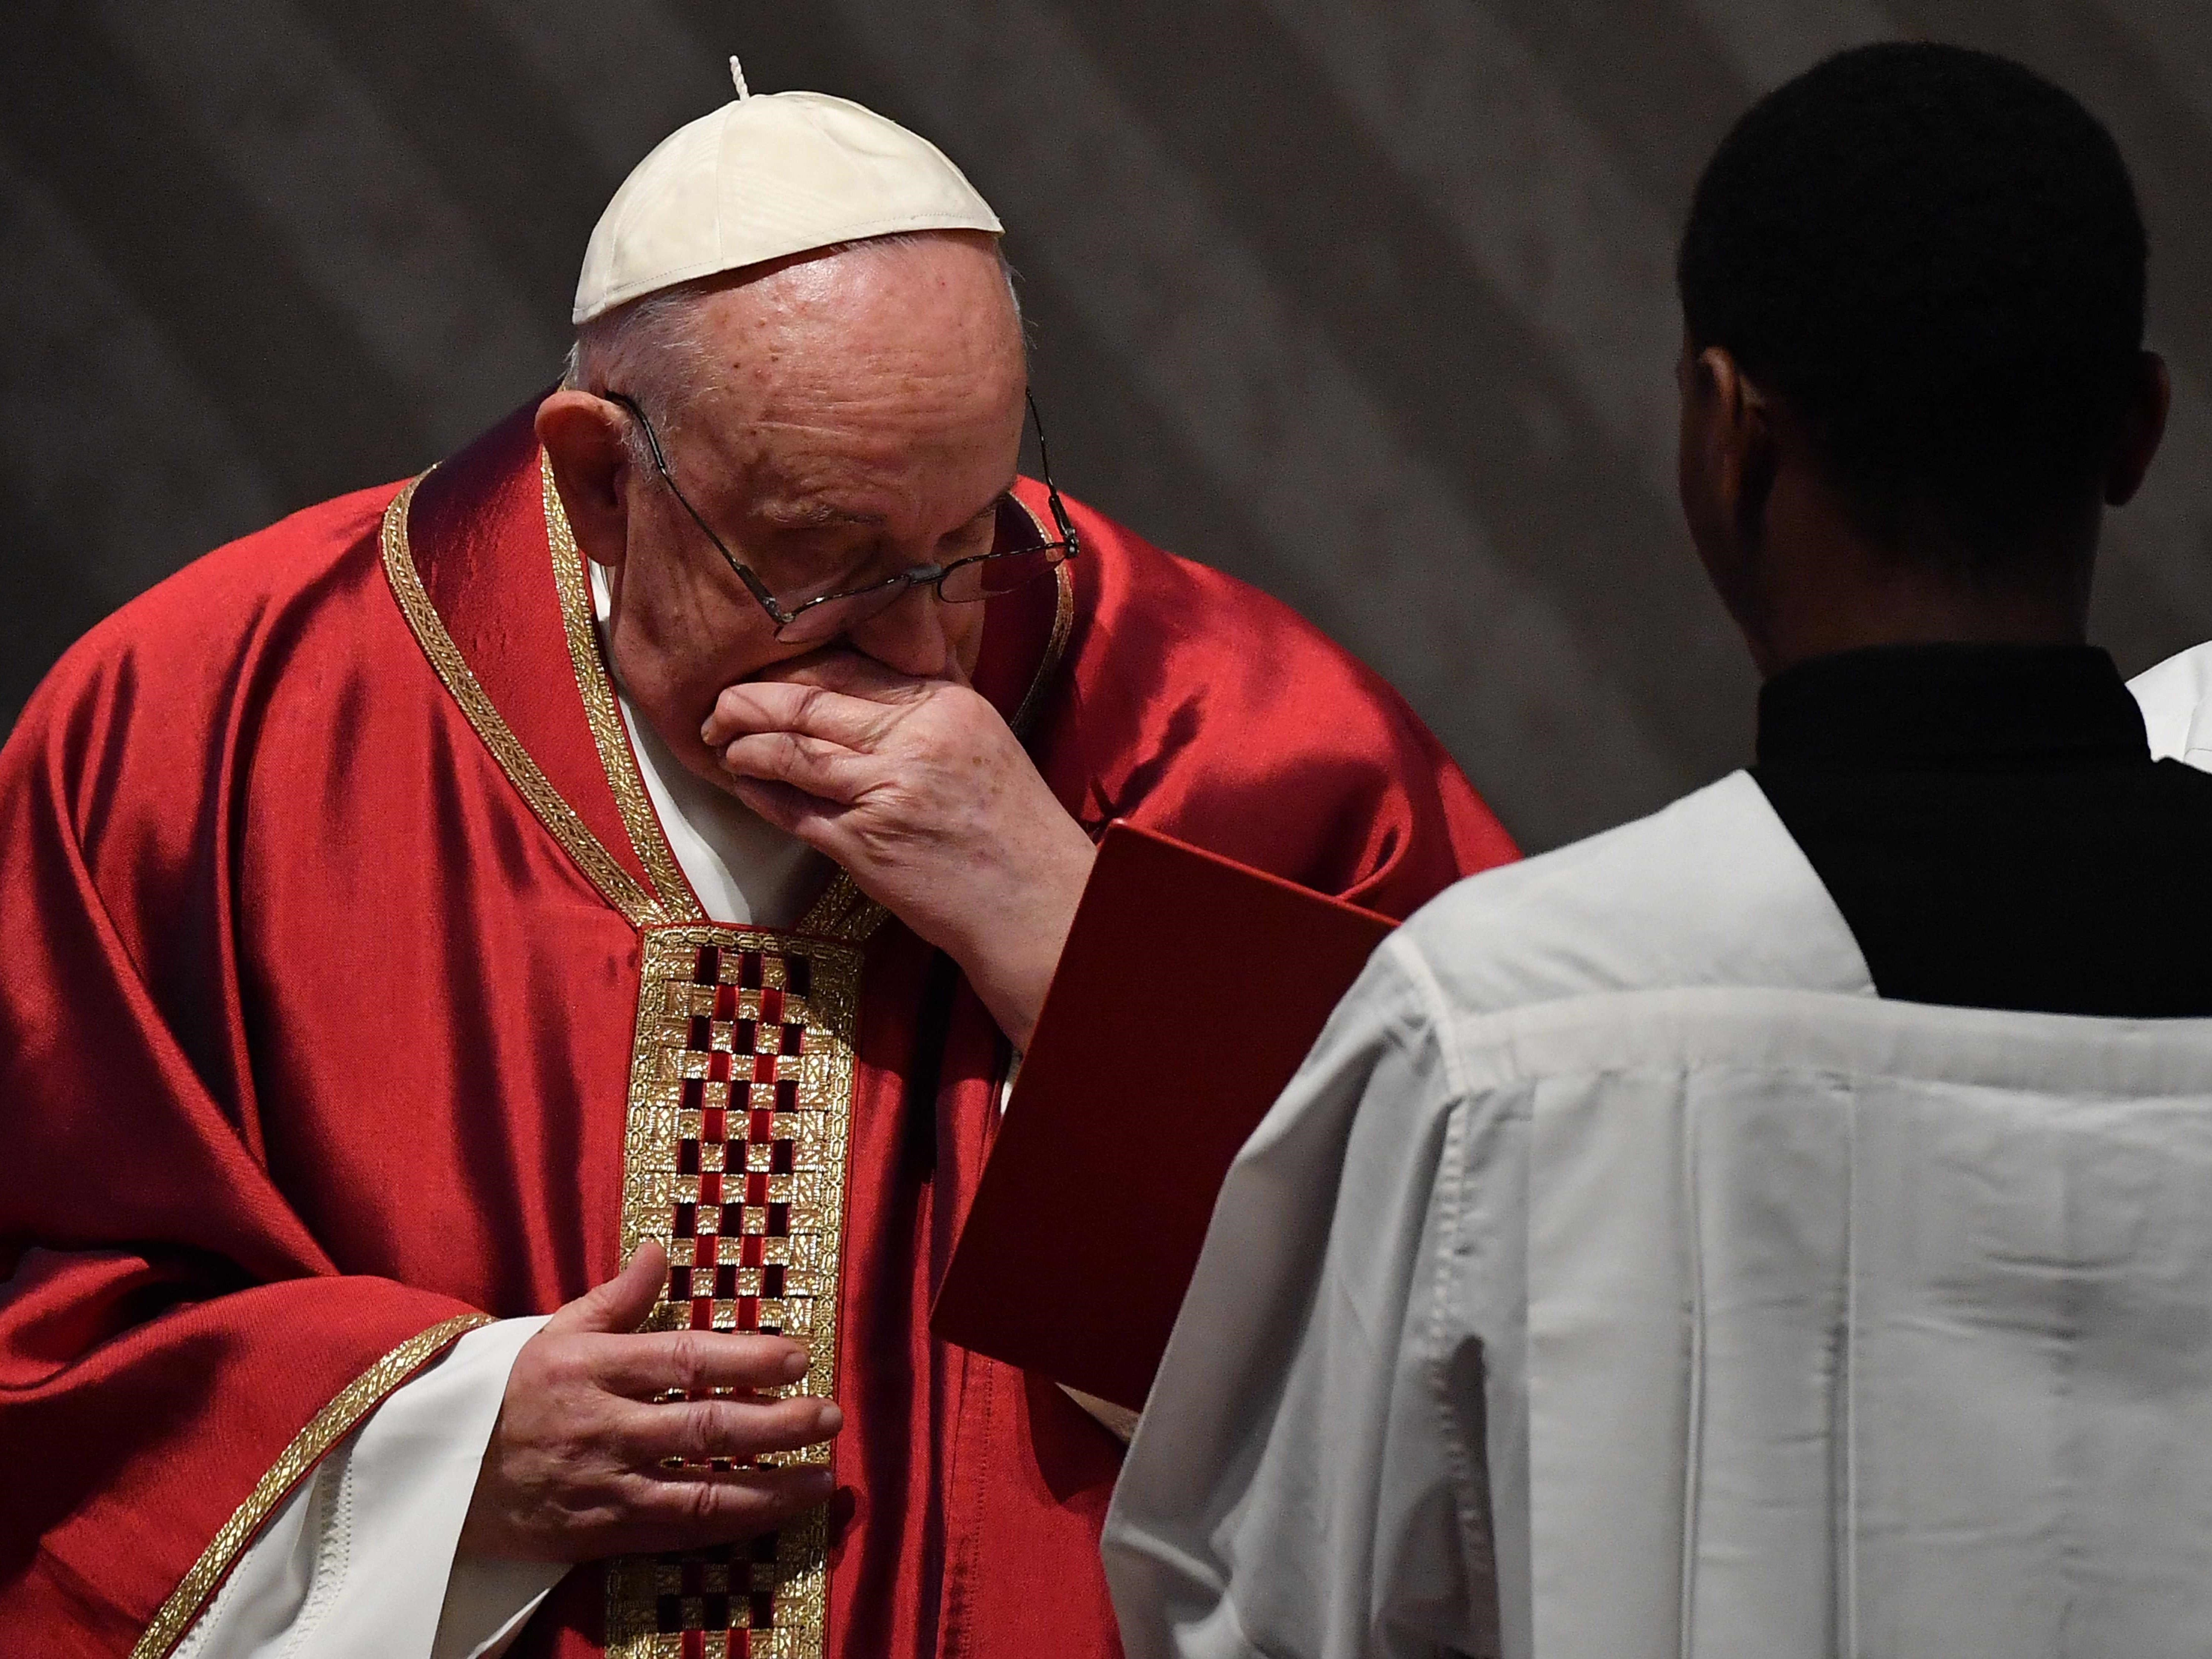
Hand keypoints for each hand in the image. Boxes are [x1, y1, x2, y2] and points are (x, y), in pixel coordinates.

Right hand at [459, 1242, 840, 1561]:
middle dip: (777, 1424)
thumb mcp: (555, 1333)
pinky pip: (681, 1533)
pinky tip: (777, 1512)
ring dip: (771, 1486)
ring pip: (702, 1492)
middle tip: (830, 1415)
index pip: (684, 1362)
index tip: (799, 1357)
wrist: (449, 1478)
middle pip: (705, 1428)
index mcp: (592, 1368)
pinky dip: (735, 1525)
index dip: (747, 1360)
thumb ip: (616, 1297)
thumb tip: (658, 1250)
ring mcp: (607, 1485)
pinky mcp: (607, 1533)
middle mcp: (604, 1428)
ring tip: (823, 1475)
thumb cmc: (513, 1395)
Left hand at [701, 651, 1095, 1049]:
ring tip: (721, 743)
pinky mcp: (866, 845)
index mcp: (944, 702)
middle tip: (717, 705)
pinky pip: (794, 812)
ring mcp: (887, 792)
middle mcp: (915, 738)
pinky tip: (743, 785)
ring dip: (743, 747)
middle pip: (807, 701)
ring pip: (791, 753)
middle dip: (748, 701)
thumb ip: (926, 698)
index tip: (761, 671)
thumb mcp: (980, 736)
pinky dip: (760, 796)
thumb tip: (867, 663)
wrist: (1035, 902)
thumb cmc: (1010, 823)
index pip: (845, 666)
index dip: (790, 666)